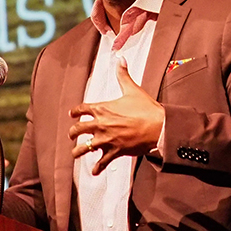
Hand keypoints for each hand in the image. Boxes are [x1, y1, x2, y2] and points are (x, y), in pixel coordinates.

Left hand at [69, 58, 164, 173]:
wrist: (158, 127)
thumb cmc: (146, 108)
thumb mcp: (132, 90)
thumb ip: (123, 75)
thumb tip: (120, 59)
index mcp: (102, 109)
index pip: (80, 109)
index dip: (74, 112)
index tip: (72, 114)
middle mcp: (100, 125)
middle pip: (77, 130)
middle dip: (72, 133)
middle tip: (72, 135)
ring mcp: (106, 140)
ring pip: (83, 149)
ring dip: (77, 152)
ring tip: (75, 154)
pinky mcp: (114, 152)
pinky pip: (101, 163)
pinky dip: (97, 168)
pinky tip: (94, 171)